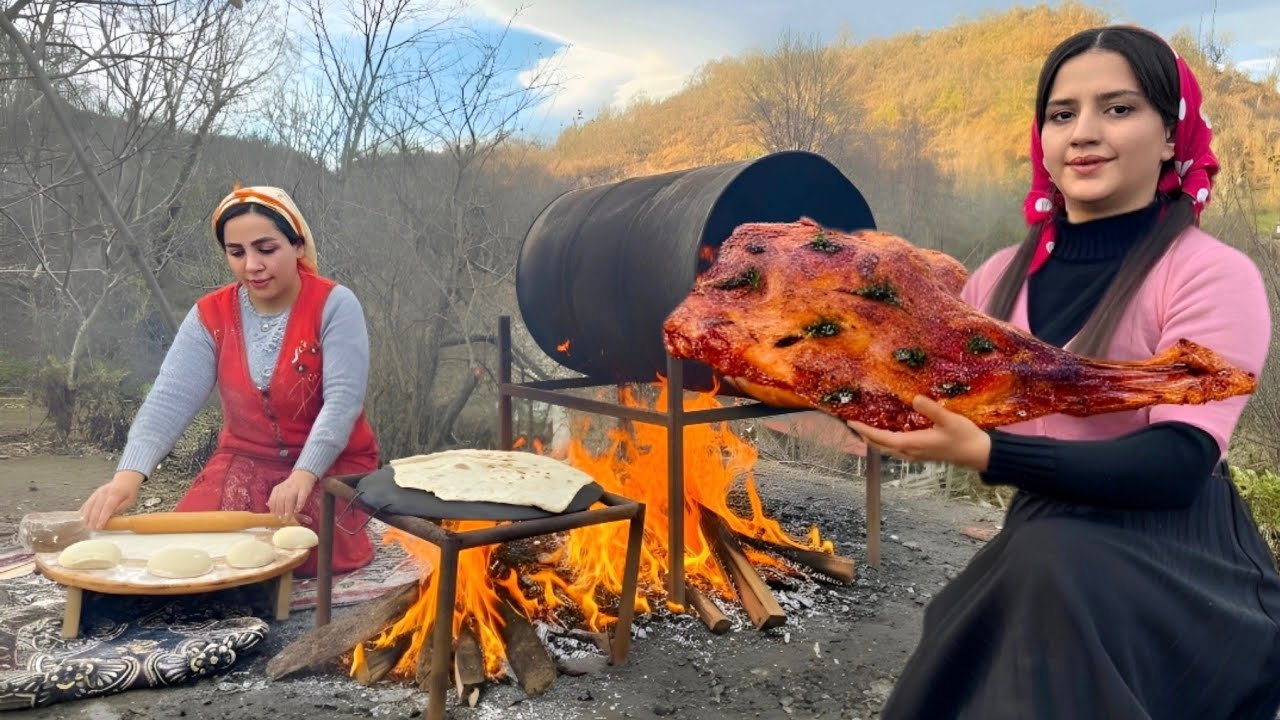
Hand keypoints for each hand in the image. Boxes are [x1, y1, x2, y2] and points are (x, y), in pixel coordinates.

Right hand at [80, 471, 144, 529]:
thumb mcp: (130, 501)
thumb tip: (111, 516)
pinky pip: (88, 501)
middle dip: (94, 519)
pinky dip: (84, 509)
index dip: (102, 518)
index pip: (108, 507)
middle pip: (97, 507)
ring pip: (90, 504)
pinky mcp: (95, 493)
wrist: (125, 480)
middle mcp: (105, 492)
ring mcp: (99, 492)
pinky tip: (82, 516)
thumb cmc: (128, 493)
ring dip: (87, 515)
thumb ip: (120, 508)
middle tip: (92, 528)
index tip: (99, 526)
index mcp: (116, 494)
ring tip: (86, 524)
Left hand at [268, 470, 317, 518]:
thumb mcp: (280, 490)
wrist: (303, 475)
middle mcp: (285, 488)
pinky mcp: (304, 489)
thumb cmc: (291, 486)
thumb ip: (275, 498)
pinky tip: (298, 510)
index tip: (275, 518)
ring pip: (289, 499)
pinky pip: (301, 497)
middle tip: (282, 520)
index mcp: (277, 489)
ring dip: (288, 509)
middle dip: (280, 511)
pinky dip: (299, 504)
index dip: (273, 510)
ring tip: (288, 517)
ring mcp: (294, 488)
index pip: (273, 500)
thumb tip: (268, 506)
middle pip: (280, 500)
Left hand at [848, 395, 991, 471]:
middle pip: (880, 445)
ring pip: (888, 449)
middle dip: (865, 435)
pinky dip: (886, 441)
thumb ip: (931, 409)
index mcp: (913, 443)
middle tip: (853, 423)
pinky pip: (897, 449)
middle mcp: (910, 451)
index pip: (882, 438)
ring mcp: (916, 454)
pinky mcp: (921, 453)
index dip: (865, 430)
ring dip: (875, 440)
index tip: (852, 422)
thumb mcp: (949, 420)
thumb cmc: (964, 437)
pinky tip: (888, 433)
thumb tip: (915, 398)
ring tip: (865, 428)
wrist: (978, 454)